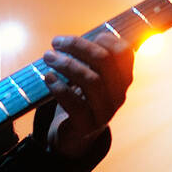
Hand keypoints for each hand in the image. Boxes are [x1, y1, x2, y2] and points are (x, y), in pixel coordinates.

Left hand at [39, 33, 134, 159]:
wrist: (75, 135)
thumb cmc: (81, 98)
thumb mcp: (88, 76)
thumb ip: (87, 58)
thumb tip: (69, 39)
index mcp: (122, 79)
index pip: (124, 52)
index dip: (104, 39)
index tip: (84, 36)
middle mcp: (118, 95)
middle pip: (104, 61)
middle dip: (78, 46)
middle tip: (56, 42)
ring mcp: (105, 112)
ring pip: (92, 81)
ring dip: (67, 64)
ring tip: (48, 57)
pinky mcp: (88, 126)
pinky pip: (76, 104)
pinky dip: (60, 88)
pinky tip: (48, 78)